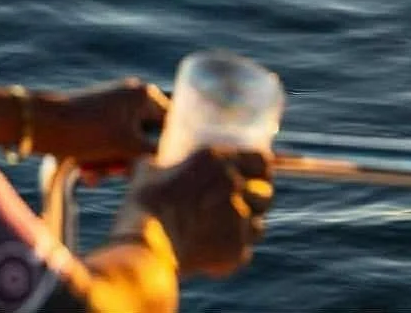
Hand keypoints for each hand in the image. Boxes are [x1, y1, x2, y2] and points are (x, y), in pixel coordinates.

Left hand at [35, 78, 167, 173]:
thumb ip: (157, 154)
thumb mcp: (128, 146)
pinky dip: (98, 161)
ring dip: (111, 166)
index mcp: (144, 96)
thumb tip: (177, 163)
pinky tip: (85, 172)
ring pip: (123, 148)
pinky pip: (105, 146)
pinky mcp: (93, 121)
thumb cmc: (89, 131)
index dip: (167, 150)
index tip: (160, 170)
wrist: (41, 126)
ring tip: (94, 172)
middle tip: (117, 172)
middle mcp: (130, 98)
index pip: (172, 126)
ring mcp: (110, 109)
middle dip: (130, 162)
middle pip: (146, 140)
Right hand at [117, 146, 272, 278]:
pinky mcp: (238, 248)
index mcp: (217, 159)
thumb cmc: (145, 203)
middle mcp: (234, 185)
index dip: (262, 169)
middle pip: (266, 193)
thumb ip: (163, 164)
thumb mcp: (149, 170)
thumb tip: (158, 165)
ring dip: (244, 228)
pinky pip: (243, 251)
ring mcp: (239, 218)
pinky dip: (230, 252)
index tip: (258, 175)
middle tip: (240, 205)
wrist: (147, 244)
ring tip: (223, 232)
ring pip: (257, 225)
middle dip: (257, 200)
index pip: (261, 159)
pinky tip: (211, 251)